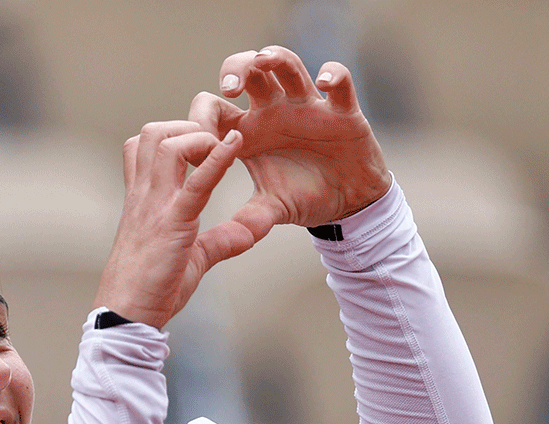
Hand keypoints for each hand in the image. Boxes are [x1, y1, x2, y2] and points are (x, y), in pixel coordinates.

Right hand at [94, 121, 259, 328]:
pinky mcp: (172, 224)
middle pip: (153, 133)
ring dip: (199, 137)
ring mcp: (154, 207)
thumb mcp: (192, 257)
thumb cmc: (151, 290)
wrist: (127, 316)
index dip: (172, 134)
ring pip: (167, 144)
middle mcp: (144, 196)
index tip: (202, 144)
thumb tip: (252, 231)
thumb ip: (221, 240)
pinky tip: (236, 144)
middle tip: (212, 145)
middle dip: (185, 126)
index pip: (142, 146)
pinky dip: (217, 158)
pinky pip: (195, 182)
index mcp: (142, 200)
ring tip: (220, 149)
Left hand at [189, 46, 391, 235]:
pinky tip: (325, 82)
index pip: (215, 108)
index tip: (201, 139)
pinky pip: (340, 83)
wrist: (347, 205)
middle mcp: (274, 111)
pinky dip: (335, 75)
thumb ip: (248, 219)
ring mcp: (307, 107)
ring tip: (263, 62)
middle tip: (230, 88)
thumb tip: (226, 239)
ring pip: (287, 66)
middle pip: (249, 73)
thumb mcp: (271, 209)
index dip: (203, 117)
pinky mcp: (342, 111)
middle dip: (236, 70)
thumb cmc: (304, 198)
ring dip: (275, 59)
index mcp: (248, 131)